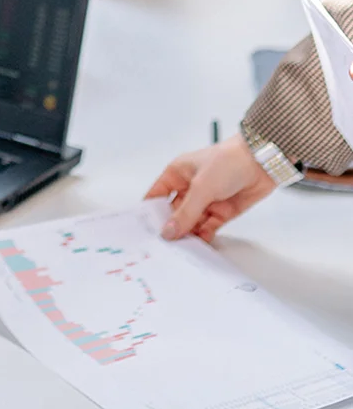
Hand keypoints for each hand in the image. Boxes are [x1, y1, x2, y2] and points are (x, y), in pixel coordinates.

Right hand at [145, 134, 274, 242]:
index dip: (148, 213)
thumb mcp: (202, 187)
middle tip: (163, 245)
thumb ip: (185, 213)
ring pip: (190, 223)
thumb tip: (169, 232)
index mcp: (177, 174)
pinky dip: (203, 236)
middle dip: (169, 228)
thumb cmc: (231, 160)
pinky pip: (206, 228)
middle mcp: (189, 188)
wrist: (265, 161)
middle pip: (172, 214)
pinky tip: (198, 244)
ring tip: (181, 248)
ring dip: (187, 234)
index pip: (156, 197)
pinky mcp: (220, 211)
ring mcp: (205, 201)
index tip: (144, 231)